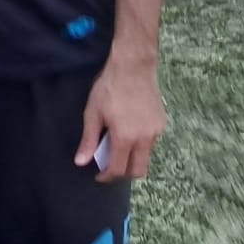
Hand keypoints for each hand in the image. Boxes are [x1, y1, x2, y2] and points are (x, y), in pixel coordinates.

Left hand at [75, 54, 165, 182]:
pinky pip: (152, 143)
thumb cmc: (109, 88)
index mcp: (125, 137)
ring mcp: (156, 131)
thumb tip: (81, 162)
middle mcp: (144, 138)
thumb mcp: (93, 113)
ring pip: (146, 157)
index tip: (98, 175)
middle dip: (123, 174)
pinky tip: (129, 132)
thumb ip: (89, 140)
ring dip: (132, 159)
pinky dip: (140, 145)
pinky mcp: (162, 123)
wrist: (134, 67)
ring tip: (117, 146)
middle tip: (109, 166)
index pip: (118, 169)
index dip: (106, 176)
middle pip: (137, 170)